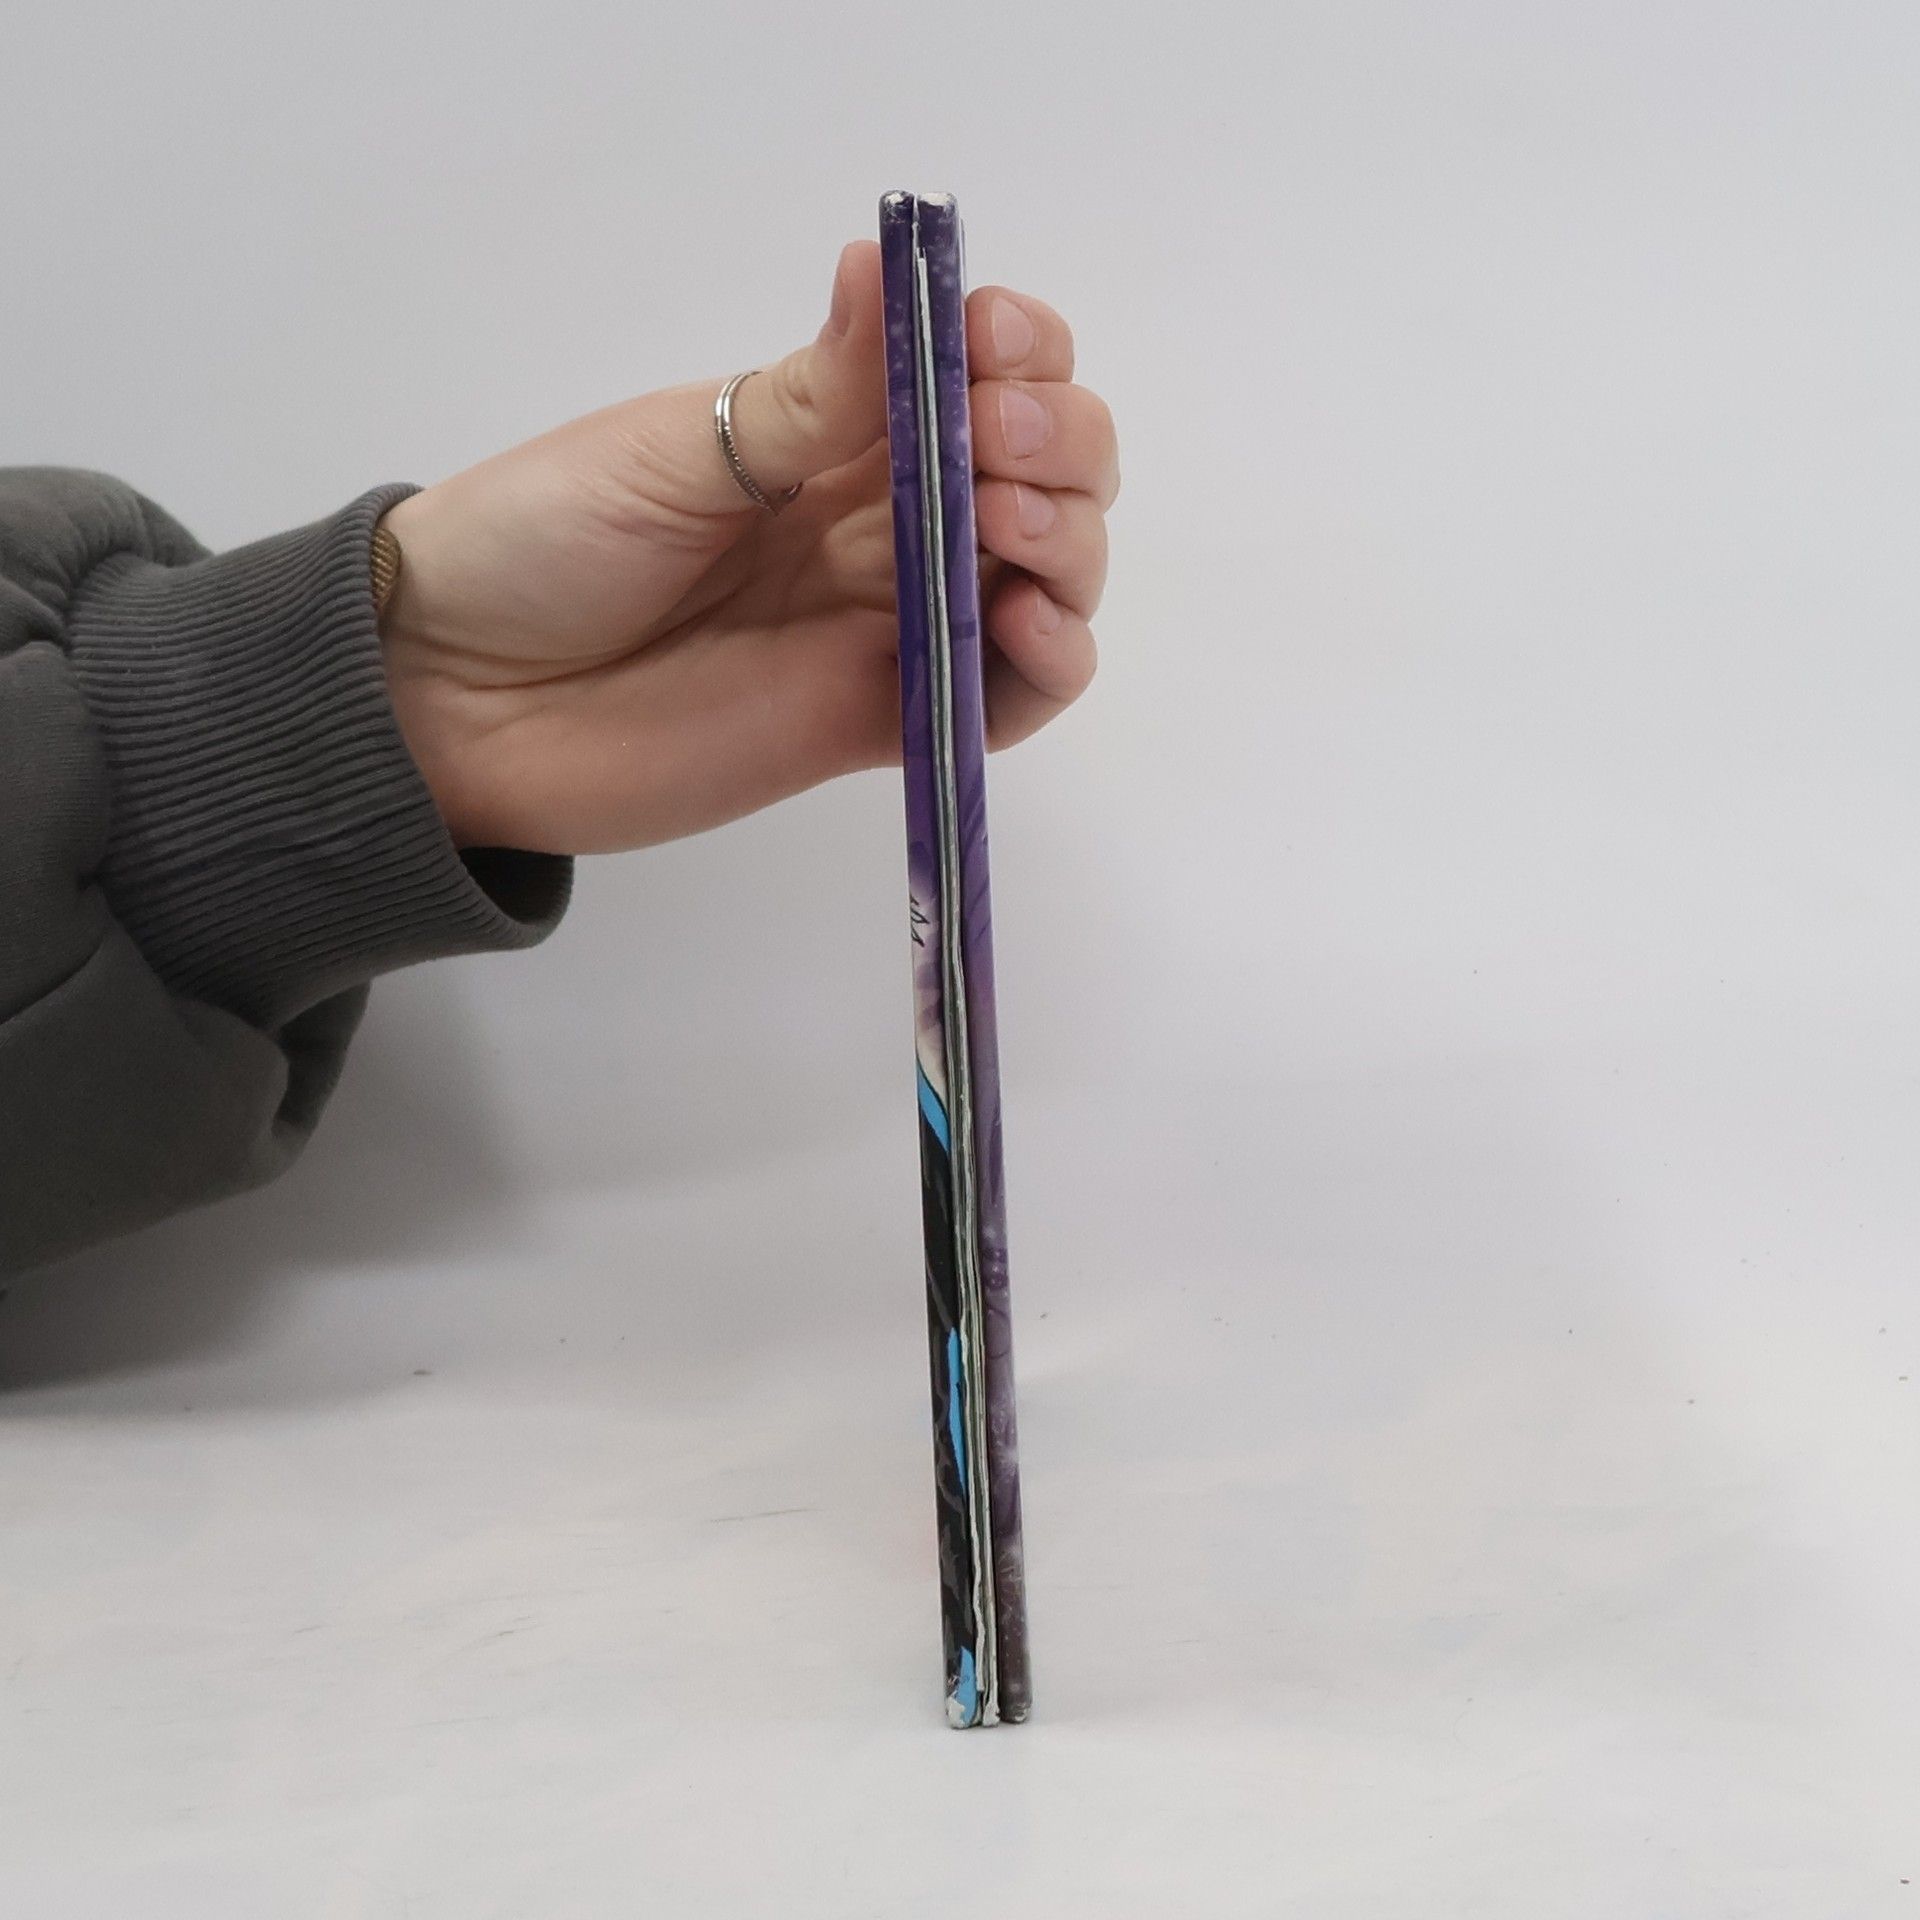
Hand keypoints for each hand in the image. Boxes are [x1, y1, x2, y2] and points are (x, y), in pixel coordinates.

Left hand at [379, 240, 1117, 853]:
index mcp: (835, 433)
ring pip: (1047, 576)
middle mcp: (884, 521)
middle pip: (1044, 471)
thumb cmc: (542, 542)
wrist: (458, 696)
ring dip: (1070, 539)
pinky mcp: (885, 723)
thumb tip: (888, 266)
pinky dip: (1055, 663)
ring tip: (1009, 529)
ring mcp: (891, 624)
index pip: (981, 375)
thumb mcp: (675, 450)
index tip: (992, 345)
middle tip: (994, 446)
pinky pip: (1007, 700)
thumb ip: (807, 396)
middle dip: (1058, 441)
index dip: (1020, 351)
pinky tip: (1031, 626)